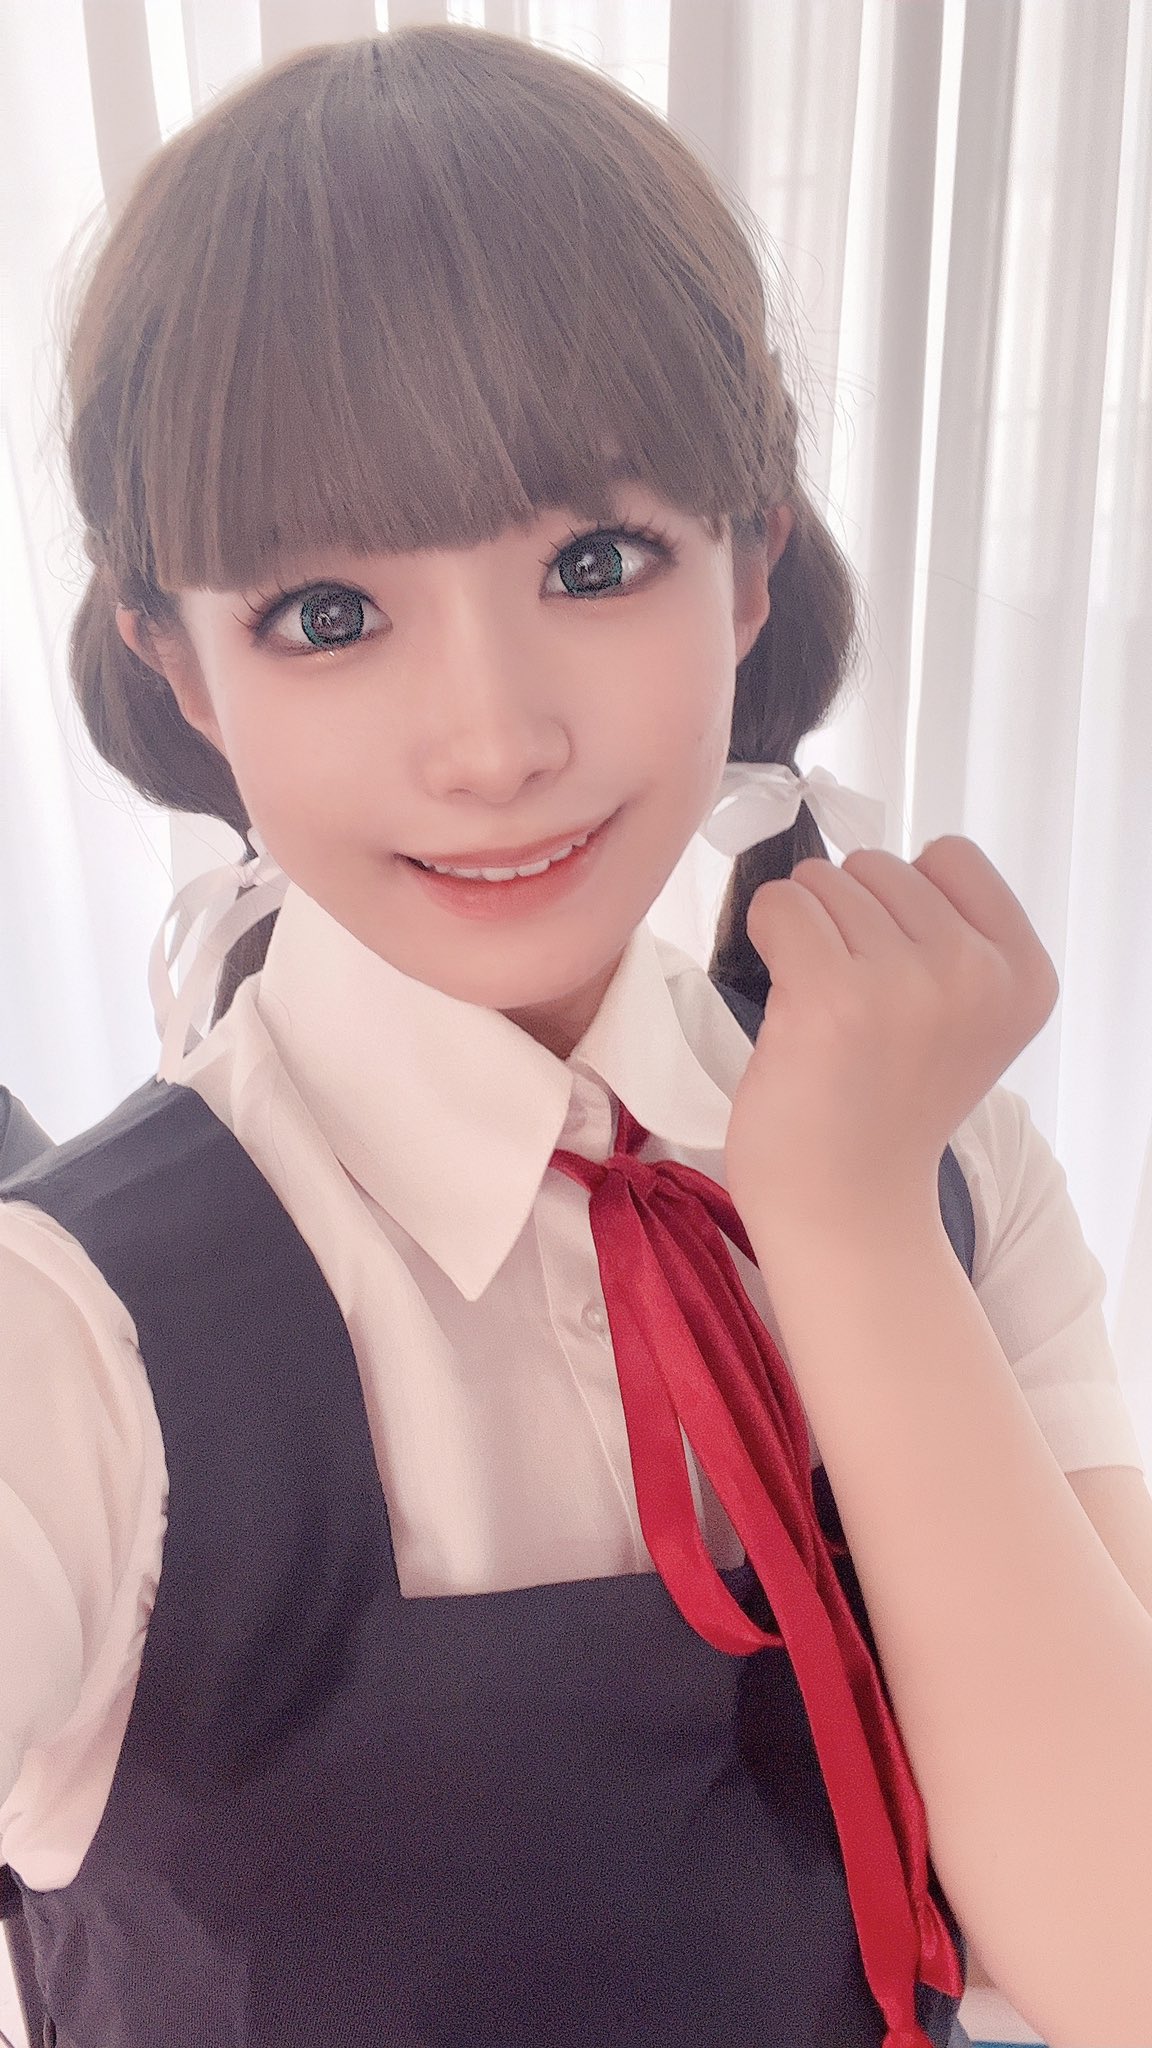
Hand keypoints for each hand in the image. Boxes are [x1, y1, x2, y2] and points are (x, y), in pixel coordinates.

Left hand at [723, 837, 1059, 1231]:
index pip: (950, 857)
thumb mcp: (965, 1018)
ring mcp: (905, 983)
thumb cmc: (887, 1112)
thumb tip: (861, 867)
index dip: (903, 899)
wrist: (848, 1210)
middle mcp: (976, 972)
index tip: (893, 968)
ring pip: (823, 881)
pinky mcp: (830, 996)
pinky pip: (780, 906)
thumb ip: (947, 939)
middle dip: (849, 918)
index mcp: (1023, 974)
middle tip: (852, 1005)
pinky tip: (787, 1001)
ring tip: (823, 1013)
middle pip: (878, 864)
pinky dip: (768, 937)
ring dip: (806, 934)